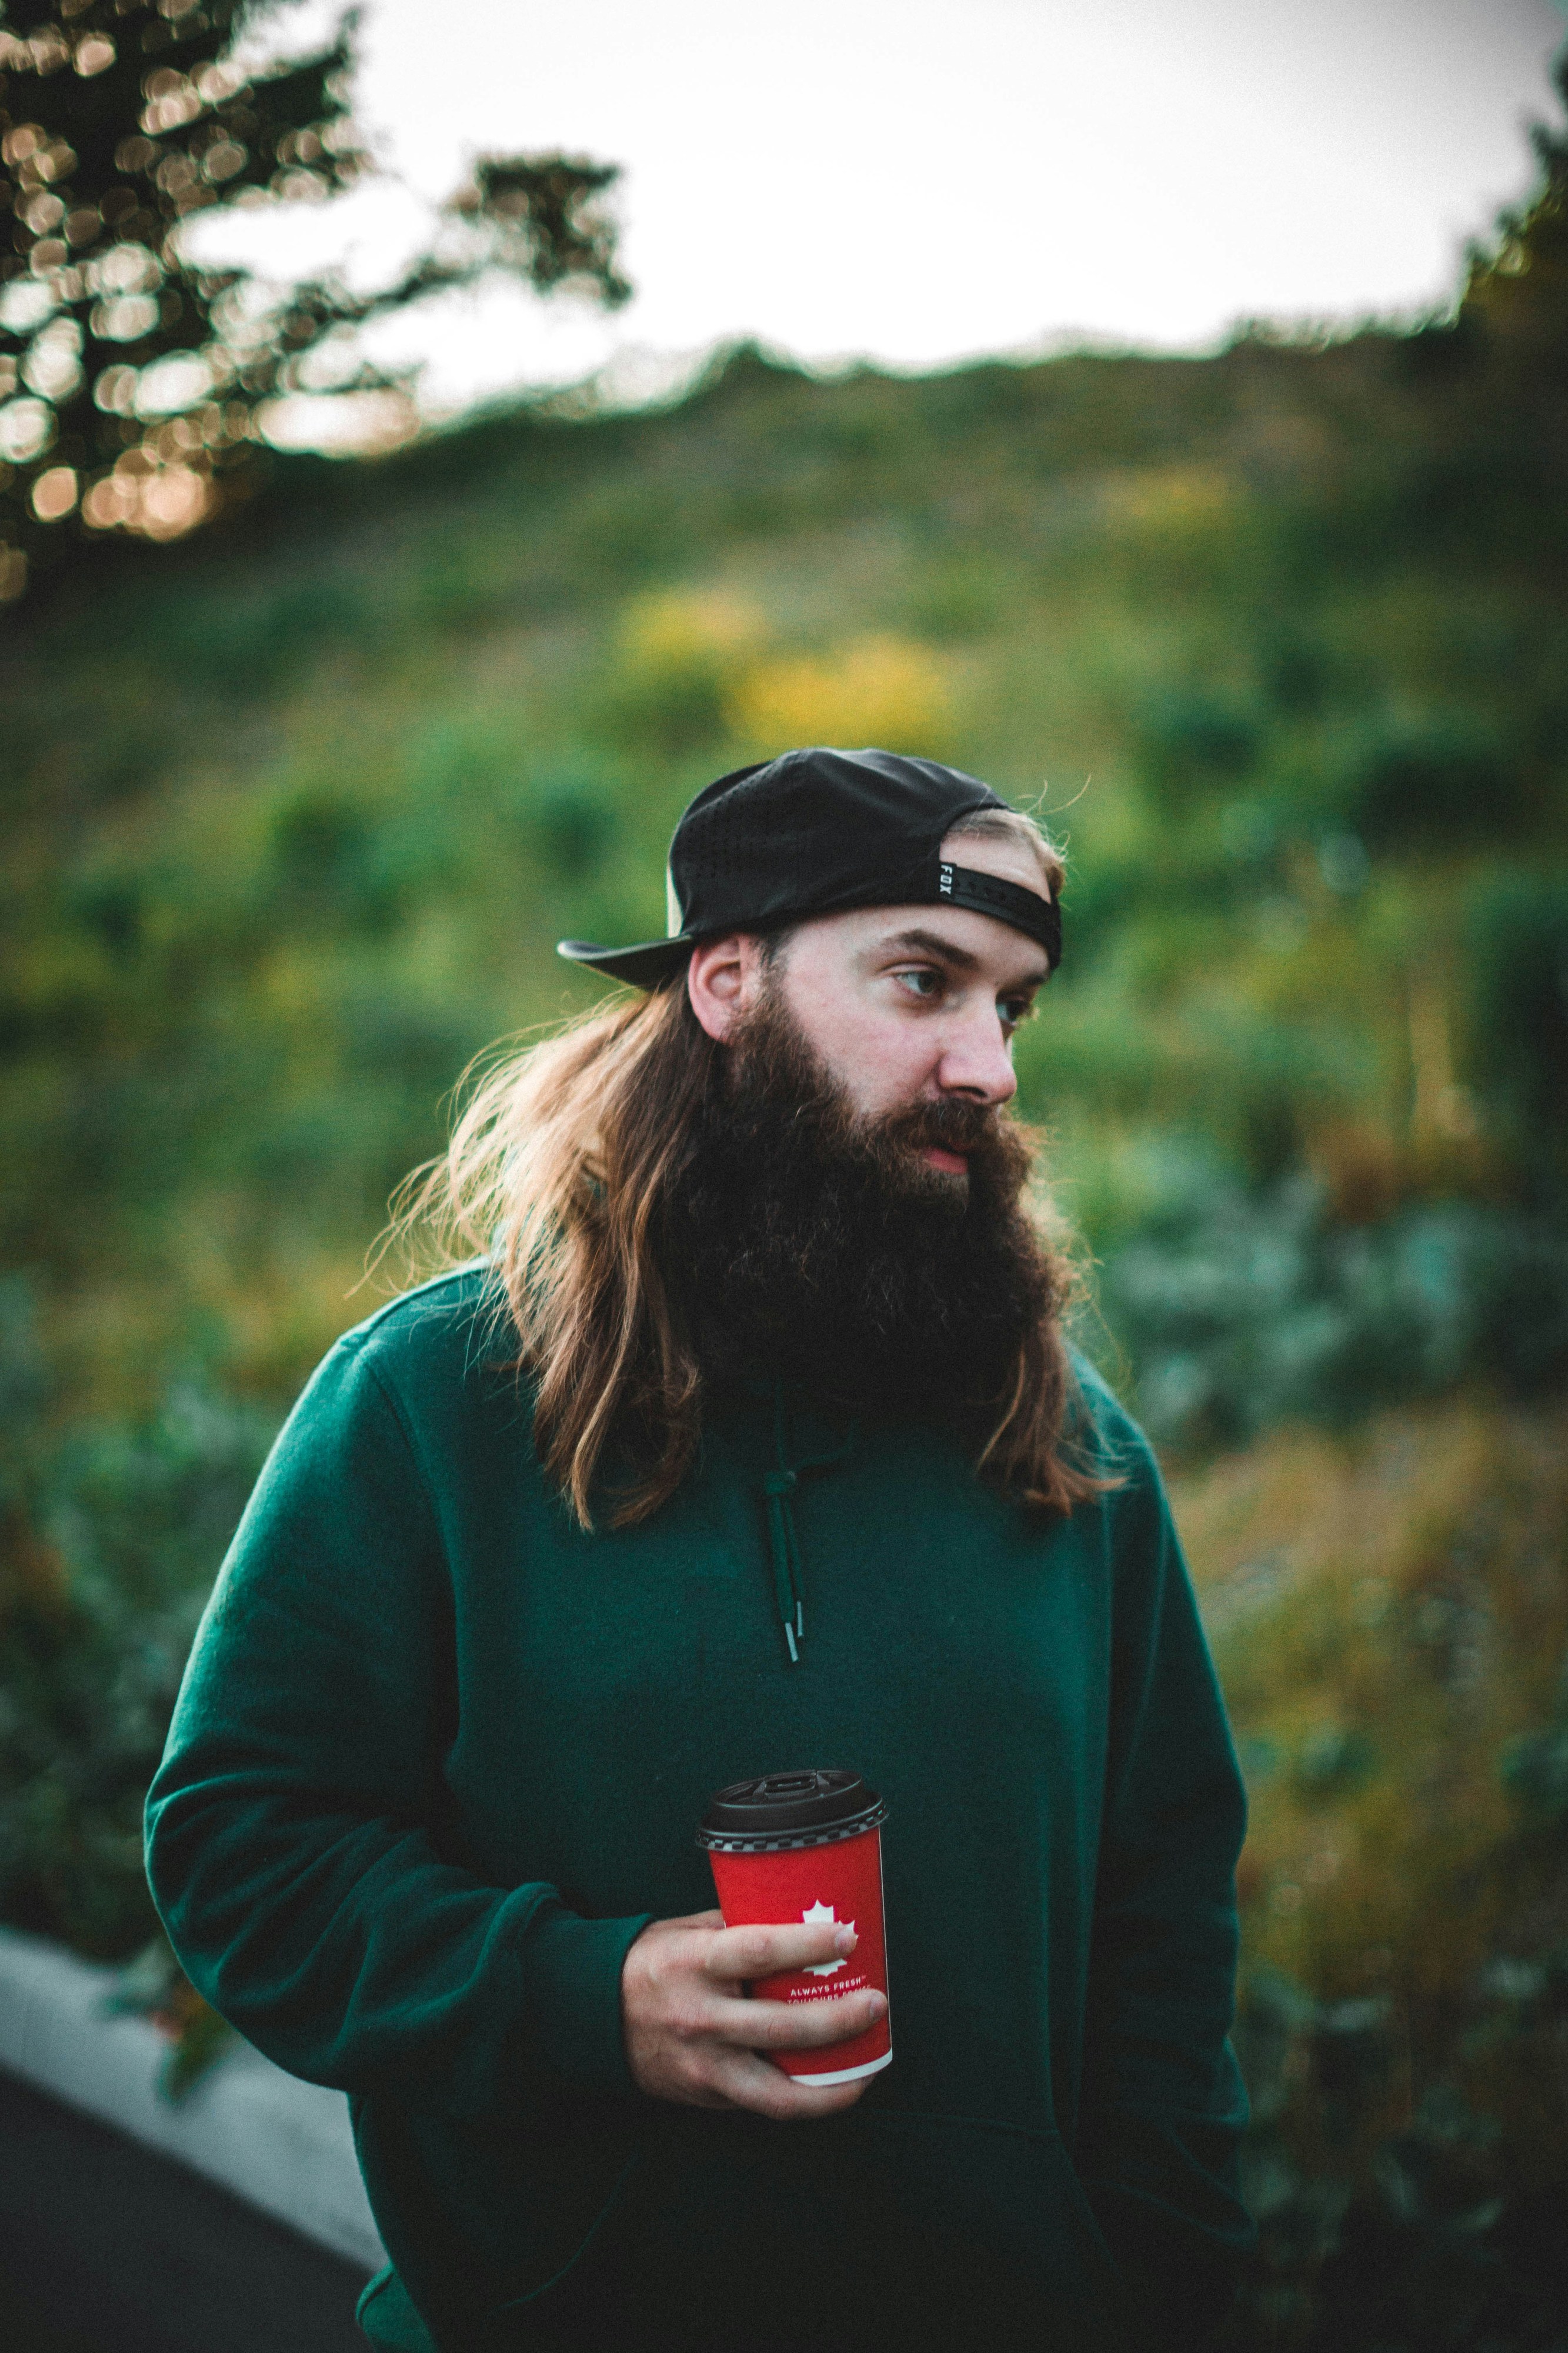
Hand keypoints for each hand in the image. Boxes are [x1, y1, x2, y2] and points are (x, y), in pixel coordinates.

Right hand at [621, 1907, 886, 2119]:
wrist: (594, 2017)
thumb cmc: (651, 1963)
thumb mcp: (688, 1931)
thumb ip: (739, 1927)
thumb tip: (799, 1917)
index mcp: (695, 1963)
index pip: (758, 1950)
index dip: (808, 1943)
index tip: (848, 1935)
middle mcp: (701, 2017)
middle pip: (782, 2025)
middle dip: (838, 2018)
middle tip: (876, 2002)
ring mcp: (704, 2064)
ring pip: (779, 2089)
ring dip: (833, 2081)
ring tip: (870, 2064)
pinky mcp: (708, 2094)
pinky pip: (764, 2105)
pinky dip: (804, 2100)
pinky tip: (836, 2088)